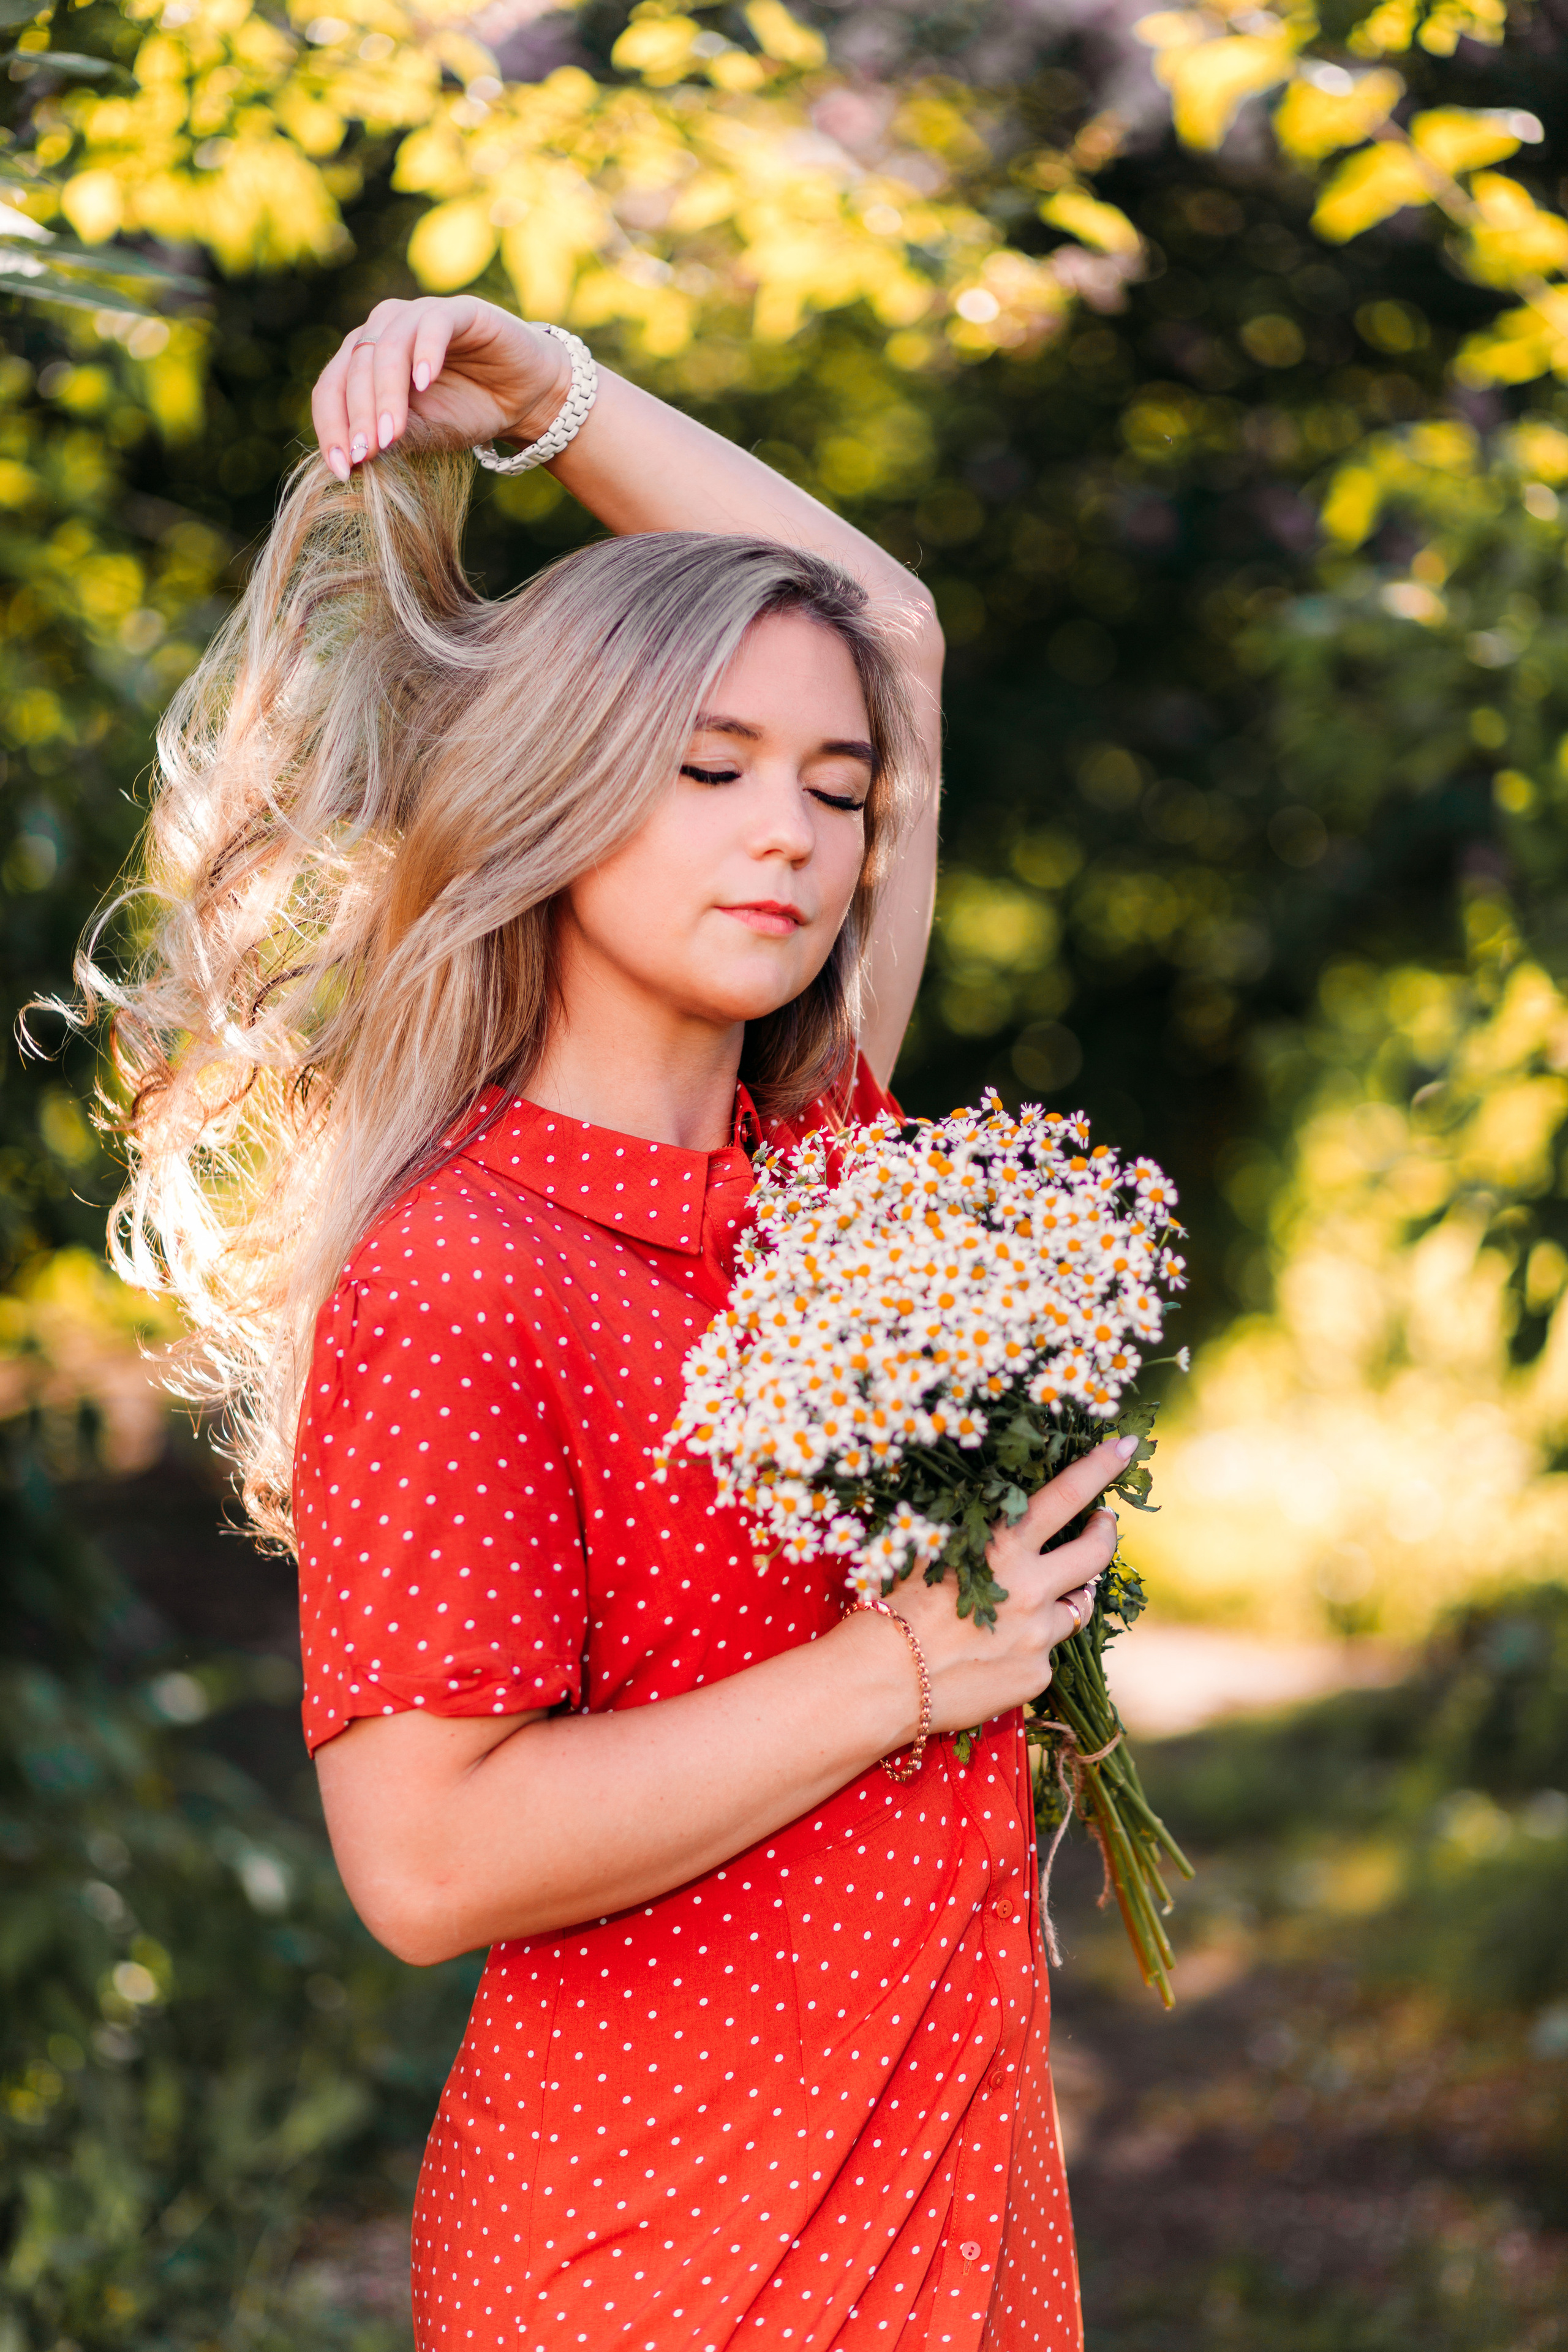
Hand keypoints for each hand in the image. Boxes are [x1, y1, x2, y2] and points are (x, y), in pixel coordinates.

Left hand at [309, 296, 572, 482]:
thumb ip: (392, 438)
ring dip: (386, 393)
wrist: (527, 397)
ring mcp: (419, 315)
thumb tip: (357, 457)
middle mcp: (384, 329)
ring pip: (387, 347)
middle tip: (367, 454)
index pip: (332, 389)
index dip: (332, 427)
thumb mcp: (426, 434)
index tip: (343, 469)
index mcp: (365, 359)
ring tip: (392, 433)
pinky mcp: (458, 310)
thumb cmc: (470, 412)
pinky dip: (425, 353)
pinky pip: (433, 325)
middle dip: (358, 415)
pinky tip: (425, 383)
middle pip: (354, 369)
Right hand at [876, 1432, 1134, 1736]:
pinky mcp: (1036, 1674)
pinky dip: (1029, 1647)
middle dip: (1105, 1531)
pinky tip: (996, 1652)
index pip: (1066, 1494)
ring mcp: (1039, 1634)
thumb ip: (974, 1534)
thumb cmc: (894, 1607)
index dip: (1100, 1467)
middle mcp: (1031, 1587)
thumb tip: (998, 1514)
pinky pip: (1045, 1654)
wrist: (882, 1681)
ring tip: (1040, 1597)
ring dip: (1067, 1594)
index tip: (1127, 1446)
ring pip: (1077, 1606)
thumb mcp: (931, 1552)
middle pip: (1095, 1552)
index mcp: (1003, 1547)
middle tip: (1104, 1522)